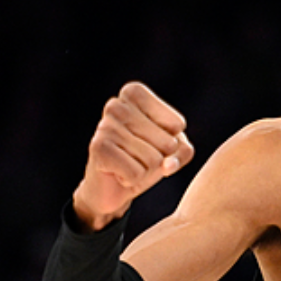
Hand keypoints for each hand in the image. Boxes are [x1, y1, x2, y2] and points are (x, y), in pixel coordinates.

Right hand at [72, 81, 194, 228]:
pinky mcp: (98, 148)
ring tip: (128, 163)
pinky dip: (132, 180)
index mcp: (135, 93)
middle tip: (137, 157)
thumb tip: (167, 165)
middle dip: (159, 159)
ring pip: (154, 160)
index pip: (177, 124)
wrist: (111, 187)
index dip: (171, 141)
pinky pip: (137, 173)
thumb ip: (183, 151)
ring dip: (146, 171)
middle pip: (168, 143)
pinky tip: (118, 173)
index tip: (150, 141)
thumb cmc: (144, 159)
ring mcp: (105, 125)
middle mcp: (117, 105)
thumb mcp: (173, 149)